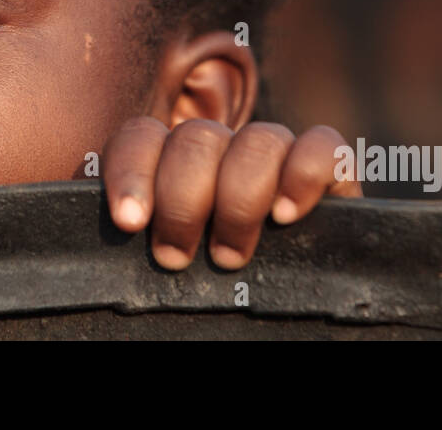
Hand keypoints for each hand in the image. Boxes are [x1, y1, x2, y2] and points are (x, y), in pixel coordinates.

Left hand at [102, 119, 362, 269]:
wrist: (268, 304)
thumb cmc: (195, 282)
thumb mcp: (157, 255)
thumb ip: (135, 230)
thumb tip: (115, 226)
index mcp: (169, 159)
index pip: (142, 137)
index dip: (132, 172)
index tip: (130, 221)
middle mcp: (220, 147)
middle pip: (197, 138)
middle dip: (183, 200)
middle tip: (175, 256)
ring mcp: (274, 153)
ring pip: (258, 139)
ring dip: (239, 198)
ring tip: (227, 256)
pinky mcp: (326, 171)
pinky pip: (323, 145)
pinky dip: (304, 174)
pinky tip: (286, 215)